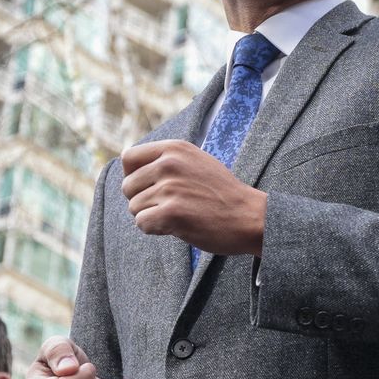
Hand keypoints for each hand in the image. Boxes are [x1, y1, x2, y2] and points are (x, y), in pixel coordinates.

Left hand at [119, 140, 265, 255]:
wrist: (250, 217)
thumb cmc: (222, 194)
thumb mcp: (196, 162)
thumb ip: (167, 160)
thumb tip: (129, 166)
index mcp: (174, 148)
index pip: (128, 158)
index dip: (134, 176)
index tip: (150, 187)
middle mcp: (169, 164)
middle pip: (127, 186)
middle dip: (141, 200)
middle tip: (168, 206)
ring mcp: (170, 188)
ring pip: (134, 207)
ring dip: (151, 216)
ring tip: (178, 216)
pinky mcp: (172, 212)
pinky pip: (142, 223)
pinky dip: (155, 229)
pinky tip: (176, 227)